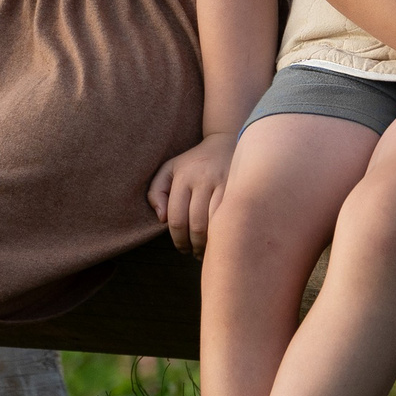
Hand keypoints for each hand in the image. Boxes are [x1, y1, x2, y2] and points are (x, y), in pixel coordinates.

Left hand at [148, 131, 237, 254]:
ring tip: (206, 251)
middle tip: (194, 253)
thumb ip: (156, 192)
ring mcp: (223, 183)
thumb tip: (161, 219)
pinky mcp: (239, 187)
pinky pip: (230, 217)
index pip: (176, 218)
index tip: (182, 248)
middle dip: (193, 245)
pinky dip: (224, 233)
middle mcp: (202, 179)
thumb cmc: (193, 163)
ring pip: (214, 224)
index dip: (178, 240)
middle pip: (196, 225)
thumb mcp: (169, 170)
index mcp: (183, 176)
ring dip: (209, 244)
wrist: (226, 142)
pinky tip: (221, 239)